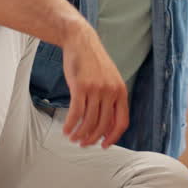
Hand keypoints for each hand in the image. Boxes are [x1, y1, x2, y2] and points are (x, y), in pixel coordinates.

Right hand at [60, 21, 128, 147]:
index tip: (104, 145)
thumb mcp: (109, 79)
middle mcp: (110, 91)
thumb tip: (106, 125)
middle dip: (92, 138)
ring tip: (72, 137)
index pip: (121, 122)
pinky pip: (75, 113)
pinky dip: (70, 124)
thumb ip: (111, 99)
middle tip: (83, 143)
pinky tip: (66, 130)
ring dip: (79, 133)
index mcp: (121, 91)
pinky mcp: (80, 87)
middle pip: (103, 125)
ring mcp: (96, 89)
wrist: (81, 41)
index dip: (113, 137)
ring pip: (88, 121)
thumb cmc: (93, 62)